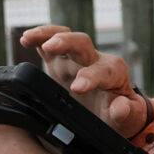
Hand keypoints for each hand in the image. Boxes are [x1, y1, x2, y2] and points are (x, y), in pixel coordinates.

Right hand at [20, 25, 148, 138]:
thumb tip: (120, 106)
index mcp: (114, 74)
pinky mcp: (60, 62)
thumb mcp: (128, 119)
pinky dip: (38, 39)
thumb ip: (126, 113)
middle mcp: (94, 61)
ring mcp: (75, 59)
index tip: (77, 88)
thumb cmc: (122, 115)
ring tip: (29, 38)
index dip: (91, 76)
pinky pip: (49, 43)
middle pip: (82, 44)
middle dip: (67, 42)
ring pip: (65, 37)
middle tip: (51, 46)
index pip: (104, 70)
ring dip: (48, 35)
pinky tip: (26, 39)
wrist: (113, 110)